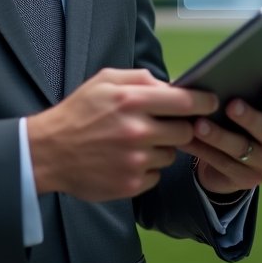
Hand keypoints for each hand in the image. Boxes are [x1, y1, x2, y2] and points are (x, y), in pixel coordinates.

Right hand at [27, 68, 218, 202]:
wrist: (49, 152)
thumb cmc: (79, 112)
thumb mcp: (105, 80)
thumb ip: (141, 78)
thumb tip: (172, 84)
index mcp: (132, 100)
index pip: (185, 102)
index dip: (204, 102)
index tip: (211, 102)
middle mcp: (137, 131)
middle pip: (185, 131)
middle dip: (180, 127)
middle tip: (165, 124)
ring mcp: (135, 161)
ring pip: (172, 155)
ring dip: (162, 148)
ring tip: (137, 141)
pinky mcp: (131, 185)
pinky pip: (156, 174)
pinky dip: (148, 167)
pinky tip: (127, 159)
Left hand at [182, 83, 261, 196]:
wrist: (231, 157)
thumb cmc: (235, 119)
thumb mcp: (243, 106)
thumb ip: (239, 93)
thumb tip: (216, 76)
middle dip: (248, 117)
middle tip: (231, 105)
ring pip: (240, 148)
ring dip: (218, 136)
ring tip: (199, 125)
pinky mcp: (246, 180)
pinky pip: (222, 163)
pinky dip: (202, 150)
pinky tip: (185, 139)